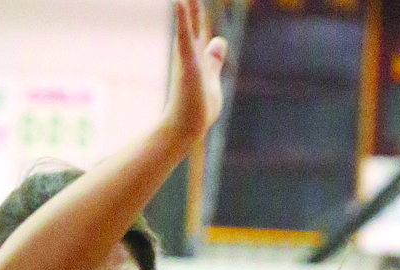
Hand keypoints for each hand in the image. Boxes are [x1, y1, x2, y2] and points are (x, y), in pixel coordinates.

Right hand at [164, 0, 226, 142]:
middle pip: (192, 19)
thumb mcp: (212, 78)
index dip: (196, 10)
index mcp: (196, 54)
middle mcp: (189, 52)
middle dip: (192, 3)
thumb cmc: (198, 108)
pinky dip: (182, 19)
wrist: (187, 127)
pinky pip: (185, 37)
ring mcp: (187, 56)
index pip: (197, 25)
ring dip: (187, 5)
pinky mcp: (187, 64)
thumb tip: (220, 40)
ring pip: (188, 22)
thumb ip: (214, 60)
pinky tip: (180, 1)